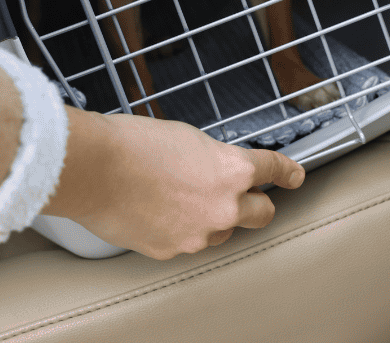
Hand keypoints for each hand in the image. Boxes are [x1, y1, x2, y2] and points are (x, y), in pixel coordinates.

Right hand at [42, 108, 304, 259]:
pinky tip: (159, 212)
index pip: (274, 169)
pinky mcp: (172, 250)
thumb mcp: (188, 138)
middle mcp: (224, 205)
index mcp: (232, 169)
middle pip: (262, 213)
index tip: (295, 176)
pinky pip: (188, 242)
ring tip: (182, 200)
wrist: (94, 168)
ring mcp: (199, 233)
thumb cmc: (134, 144)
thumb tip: (216, 169)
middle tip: (249, 198)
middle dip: (258, 204)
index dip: (288, 173)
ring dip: (213, 219)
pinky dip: (180, 230)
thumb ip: (213, 158)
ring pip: (222, 231)